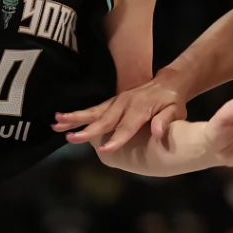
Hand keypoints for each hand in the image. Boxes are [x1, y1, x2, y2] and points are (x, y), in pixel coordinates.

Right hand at [55, 78, 188, 151]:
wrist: (167, 83)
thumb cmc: (172, 101)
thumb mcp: (176, 110)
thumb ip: (166, 121)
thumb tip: (157, 132)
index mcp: (141, 108)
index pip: (127, 127)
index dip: (117, 139)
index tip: (105, 150)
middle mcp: (125, 103)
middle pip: (104, 119)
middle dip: (87, 130)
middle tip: (70, 138)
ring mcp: (116, 101)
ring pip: (93, 112)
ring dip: (74, 118)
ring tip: (56, 123)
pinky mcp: (111, 102)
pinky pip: (92, 109)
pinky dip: (77, 114)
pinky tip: (61, 119)